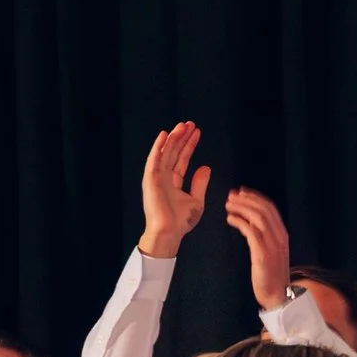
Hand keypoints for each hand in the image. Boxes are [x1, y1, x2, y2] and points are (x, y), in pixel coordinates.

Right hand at [137, 123, 211, 258]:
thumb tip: (205, 167)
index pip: (182, 159)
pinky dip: (158, 147)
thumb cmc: (181, 221)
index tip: (197, 133)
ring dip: (172, 138)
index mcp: (173, 182)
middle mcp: (164, 177)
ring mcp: (156, 178)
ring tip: (182, 126)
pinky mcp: (150, 180)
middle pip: (174, 152)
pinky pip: (154, 160)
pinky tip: (164, 135)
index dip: (189, 145)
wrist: (170, 233)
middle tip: (190, 124)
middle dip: (182, 138)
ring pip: (165, 153)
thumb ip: (200, 183)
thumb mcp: (196, 200)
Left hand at [224, 188, 293, 313]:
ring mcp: (272, 245)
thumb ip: (265, 236)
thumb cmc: (271, 274)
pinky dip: (240, 222)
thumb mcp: (271, 251)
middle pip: (263, 209)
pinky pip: (251, 231)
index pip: (270, 208)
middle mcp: (280, 236)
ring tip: (228, 205)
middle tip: (231, 196)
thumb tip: (251, 220)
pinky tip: (230, 219)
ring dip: (241, 208)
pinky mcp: (262, 254)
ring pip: (257, 217)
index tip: (241, 192)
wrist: (278, 295)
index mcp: (282, 234)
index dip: (255, 197)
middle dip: (246, 199)